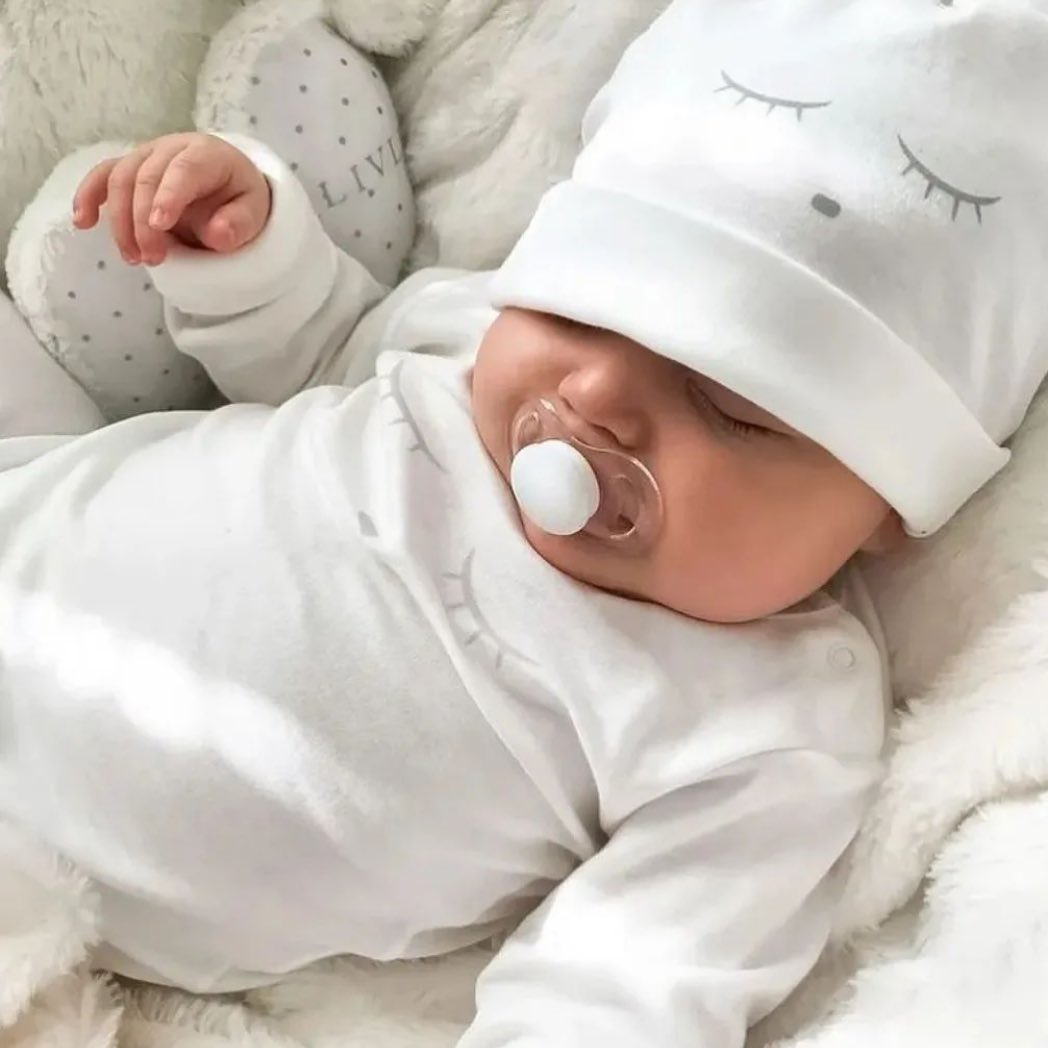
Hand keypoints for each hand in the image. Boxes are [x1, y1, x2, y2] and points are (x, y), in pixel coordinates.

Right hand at [72, 132, 271, 265]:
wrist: (228, 188)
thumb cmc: (240, 200)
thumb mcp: (253, 214)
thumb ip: (239, 224)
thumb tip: (217, 234)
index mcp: (206, 153)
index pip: (184, 169)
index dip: (168, 196)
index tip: (159, 226)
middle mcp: (171, 148)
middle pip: (146, 178)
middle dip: (143, 221)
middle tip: (152, 259)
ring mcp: (146, 155)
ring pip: (120, 180)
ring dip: (120, 221)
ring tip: (133, 257)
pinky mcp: (129, 168)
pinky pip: (103, 176)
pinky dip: (88, 197)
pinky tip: (82, 222)